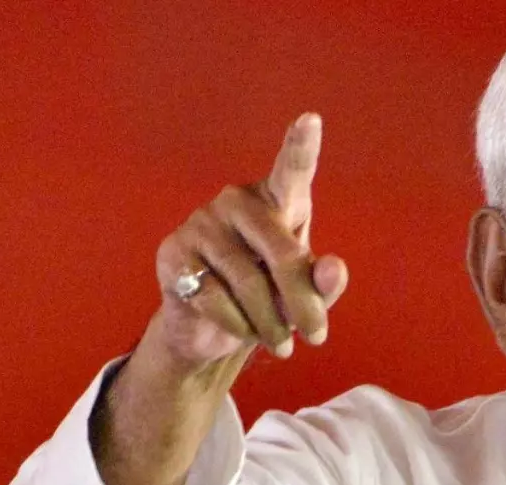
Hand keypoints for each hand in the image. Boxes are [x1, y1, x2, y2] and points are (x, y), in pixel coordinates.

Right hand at [153, 113, 348, 365]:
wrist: (212, 329)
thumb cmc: (270, 299)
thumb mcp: (305, 295)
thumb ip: (324, 283)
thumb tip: (333, 268)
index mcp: (277, 200)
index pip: (291, 171)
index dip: (301, 146)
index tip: (311, 119)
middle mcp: (236, 201)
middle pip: (281, 252)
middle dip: (302, 303)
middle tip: (317, 338)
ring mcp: (201, 224)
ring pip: (249, 283)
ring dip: (271, 323)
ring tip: (281, 343)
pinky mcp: (172, 254)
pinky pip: (215, 299)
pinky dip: (237, 326)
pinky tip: (241, 330)